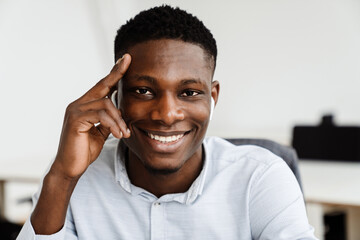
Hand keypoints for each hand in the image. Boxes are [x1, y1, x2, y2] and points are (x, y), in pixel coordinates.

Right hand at [51, 54, 130, 179]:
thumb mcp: (101, 132)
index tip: (125, 60)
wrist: (71, 168)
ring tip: (124, 133)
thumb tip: (121, 109)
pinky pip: (100, 116)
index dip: (113, 73)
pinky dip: (113, 124)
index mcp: (85, 106)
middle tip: (128, 61)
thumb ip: (108, 120)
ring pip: (105, 104)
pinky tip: (118, 134)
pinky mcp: (75, 120)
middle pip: (101, 85)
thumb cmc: (84, 150)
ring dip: (119, 119)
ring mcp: (75, 110)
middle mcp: (78, 104)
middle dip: (116, 73)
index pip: (102, 86)